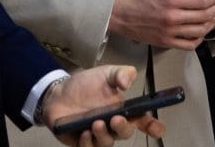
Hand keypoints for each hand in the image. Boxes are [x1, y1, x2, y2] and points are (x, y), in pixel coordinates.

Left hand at [43, 65, 166, 145]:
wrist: (57, 93)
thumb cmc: (84, 85)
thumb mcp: (104, 73)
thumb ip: (120, 73)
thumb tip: (128, 82)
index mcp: (123, 110)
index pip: (142, 121)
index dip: (153, 127)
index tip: (157, 128)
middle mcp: (112, 125)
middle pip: (126, 133)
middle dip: (123, 128)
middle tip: (115, 119)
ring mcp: (98, 135)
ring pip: (108, 143)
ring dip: (104, 135)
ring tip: (96, 123)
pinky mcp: (83, 142)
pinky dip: (88, 143)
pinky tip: (84, 132)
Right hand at [109, 0, 214, 49]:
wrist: (118, 13)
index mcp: (170, 0)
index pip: (201, 1)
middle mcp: (172, 18)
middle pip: (203, 15)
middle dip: (214, 8)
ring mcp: (169, 32)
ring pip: (199, 31)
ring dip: (209, 22)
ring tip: (210, 15)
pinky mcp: (165, 43)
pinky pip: (189, 44)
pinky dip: (199, 38)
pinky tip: (199, 30)